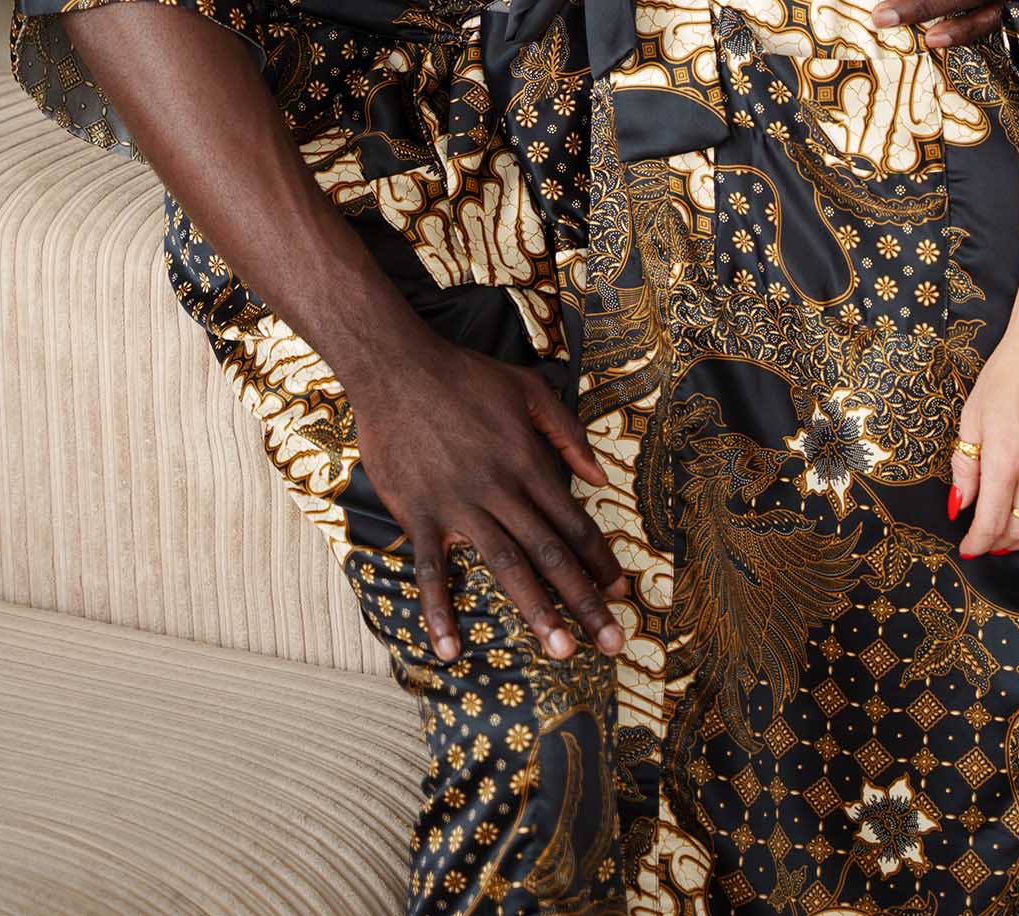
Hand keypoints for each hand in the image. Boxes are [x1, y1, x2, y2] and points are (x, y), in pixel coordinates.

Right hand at [349, 334, 628, 665]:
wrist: (398, 368)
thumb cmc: (466, 377)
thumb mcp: (529, 389)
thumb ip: (568, 433)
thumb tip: (599, 477)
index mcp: (528, 461)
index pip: (574, 522)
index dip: (600, 561)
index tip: (621, 594)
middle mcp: (500, 489)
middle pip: (550, 553)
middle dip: (584, 601)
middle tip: (610, 643)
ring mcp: (459, 505)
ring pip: (505, 566)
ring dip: (535, 611)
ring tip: (560, 651)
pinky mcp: (419, 514)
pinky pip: (431, 571)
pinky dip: (440, 611)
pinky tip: (450, 650)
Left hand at [950, 304, 1018, 559]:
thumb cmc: (1008, 374)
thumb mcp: (973, 415)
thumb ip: (965, 464)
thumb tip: (959, 504)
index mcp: (1004, 462)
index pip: (990, 522)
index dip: (977, 542)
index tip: (968, 549)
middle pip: (1018, 527)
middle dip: (999, 542)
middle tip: (986, 542)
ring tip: (1012, 536)